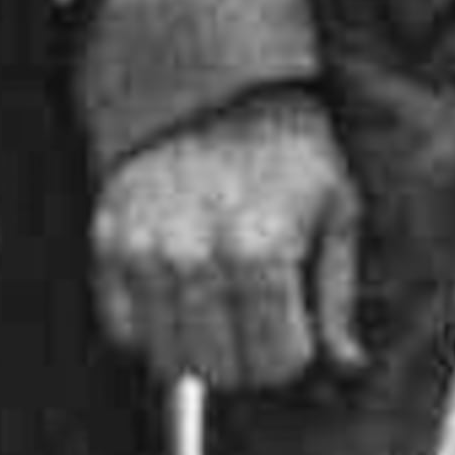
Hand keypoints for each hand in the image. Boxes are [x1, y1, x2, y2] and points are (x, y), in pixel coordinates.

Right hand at [93, 88, 364, 391]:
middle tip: (258, 321)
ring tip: (220, 304)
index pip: (273, 363)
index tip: (294, 330)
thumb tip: (347, 366)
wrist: (214, 85)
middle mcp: (194, 253)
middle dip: (247, 359)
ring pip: (170, 359)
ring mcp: (143, 249)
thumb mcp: (336, 213)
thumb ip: (338, 298)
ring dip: (199, 347)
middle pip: (220, 369)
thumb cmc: (289, 153)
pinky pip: (123, 330)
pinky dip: (153, 328)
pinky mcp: (107, 240)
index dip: (291, 356)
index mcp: (261, 248)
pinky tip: (181, 294)